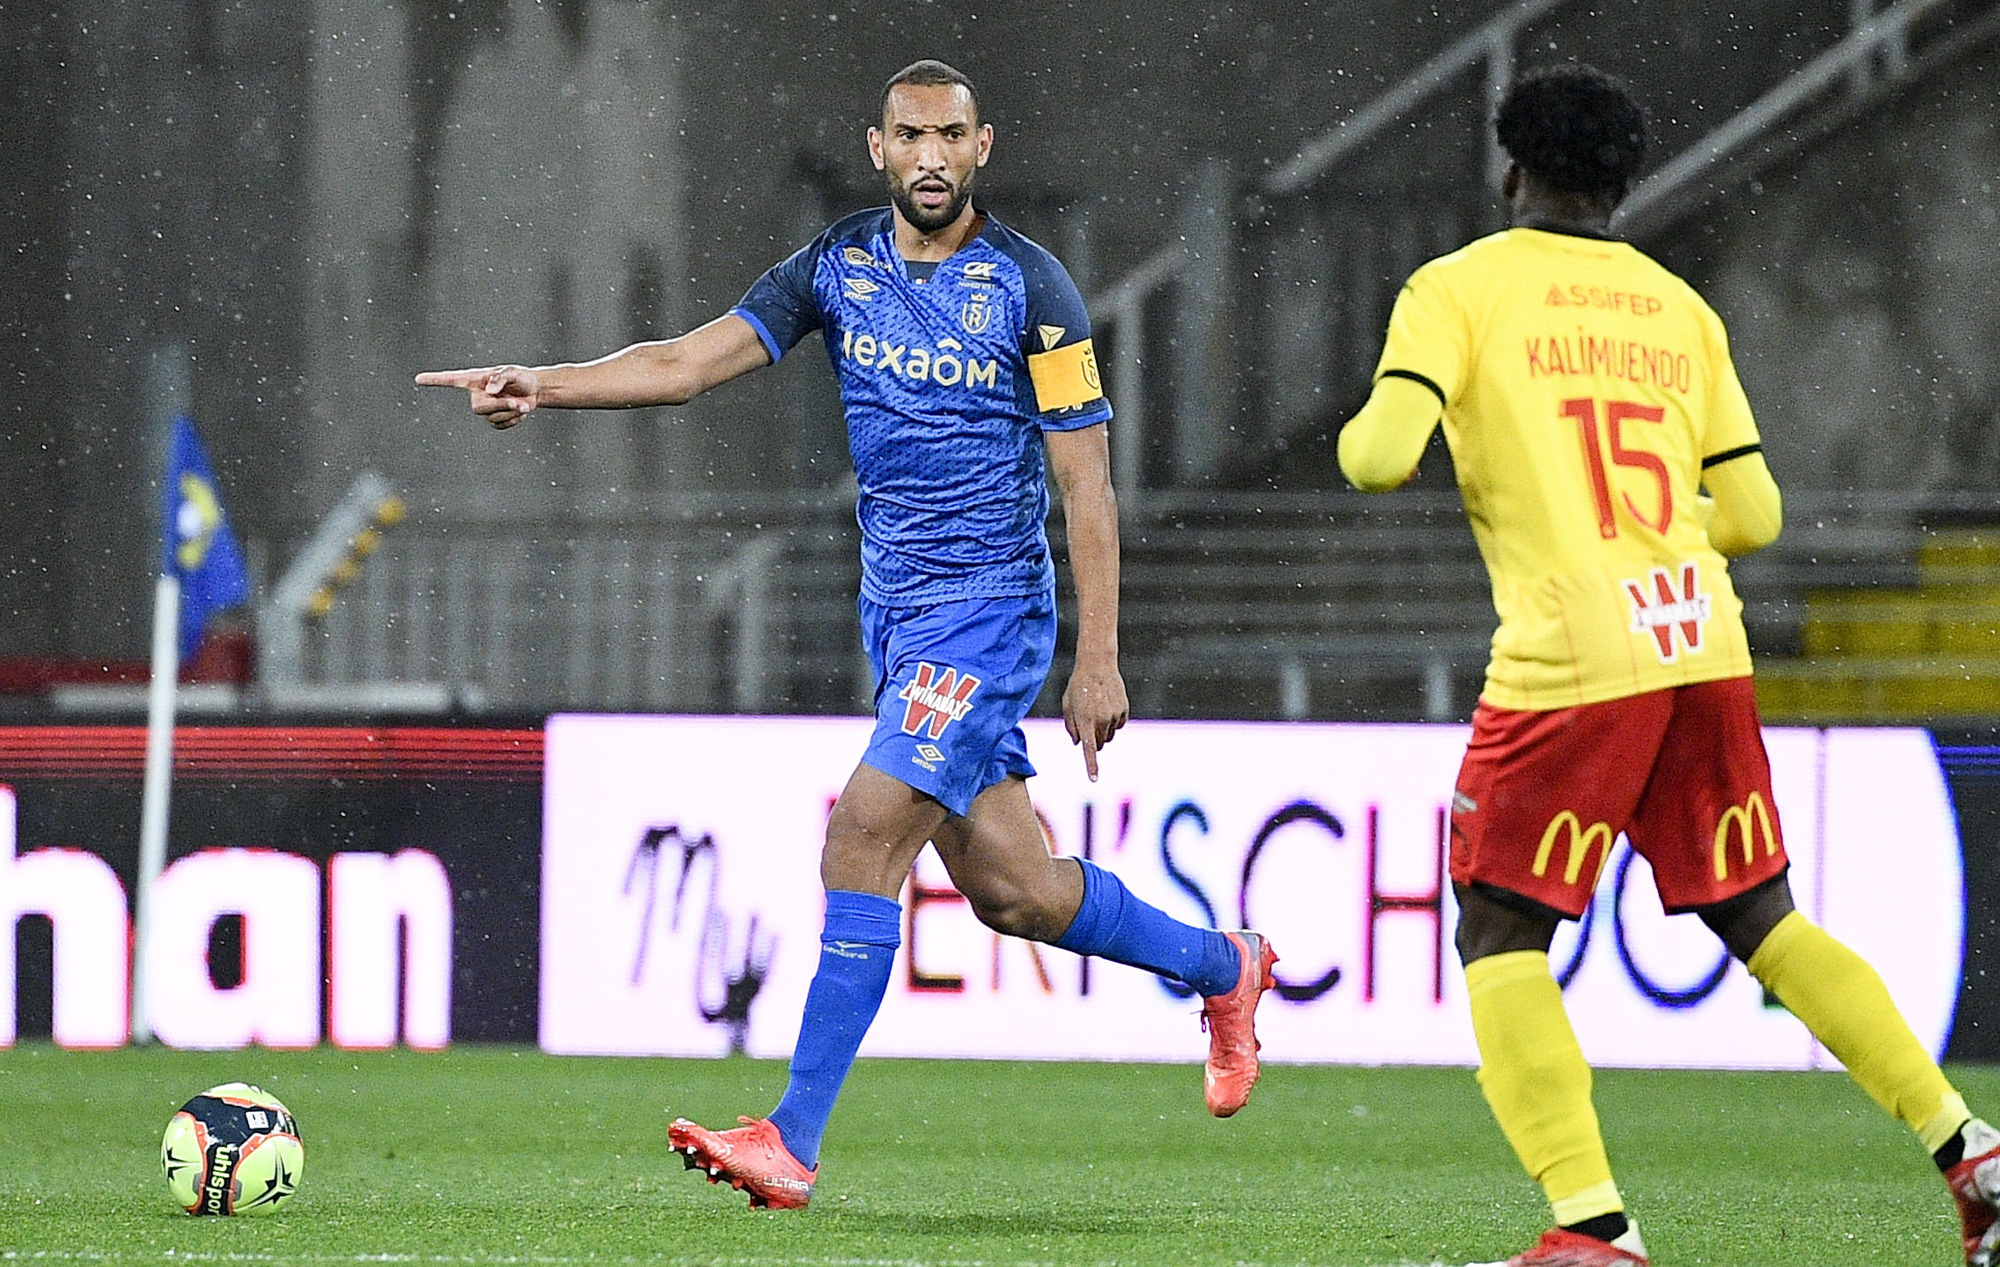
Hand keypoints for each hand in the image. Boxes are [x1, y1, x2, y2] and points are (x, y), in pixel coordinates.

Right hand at [414, 365, 542, 428]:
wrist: (533, 391)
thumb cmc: (521, 378)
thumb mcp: (513, 372)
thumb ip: (500, 377)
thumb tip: (488, 390)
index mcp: (476, 380)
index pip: (451, 380)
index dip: (435, 380)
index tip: (419, 379)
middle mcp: (476, 395)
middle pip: (479, 408)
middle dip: (500, 406)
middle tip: (517, 402)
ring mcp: (485, 408)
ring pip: (492, 418)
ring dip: (511, 413)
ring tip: (522, 404)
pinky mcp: (494, 419)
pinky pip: (500, 425)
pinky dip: (514, 420)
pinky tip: (519, 411)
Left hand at [1061, 656, 1128, 781]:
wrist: (1097, 665)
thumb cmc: (1077, 686)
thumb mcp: (1067, 705)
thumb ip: (1071, 726)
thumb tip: (1079, 743)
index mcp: (1085, 721)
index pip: (1089, 749)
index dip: (1092, 766)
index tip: (1094, 779)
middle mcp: (1101, 721)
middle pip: (1100, 744)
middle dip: (1094, 741)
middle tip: (1088, 725)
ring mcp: (1114, 716)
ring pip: (1110, 735)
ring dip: (1103, 730)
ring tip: (1097, 709)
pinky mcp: (1124, 710)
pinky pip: (1119, 725)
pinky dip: (1114, 721)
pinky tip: (1107, 705)